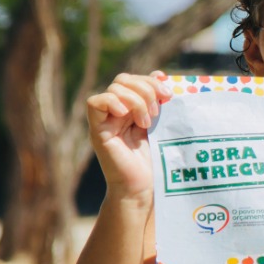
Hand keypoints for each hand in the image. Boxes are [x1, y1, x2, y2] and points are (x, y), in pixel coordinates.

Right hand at [84, 71, 170, 200]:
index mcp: (132, 109)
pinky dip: (113, 102)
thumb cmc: (157, 162)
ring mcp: (106, 121)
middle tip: (159, 109)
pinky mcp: (98, 131)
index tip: (169, 94)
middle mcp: (117, 113)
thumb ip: (162, 103)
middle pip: (123, 79)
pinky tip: (128, 116)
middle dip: (145, 88)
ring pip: (114, 89)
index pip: (134, 79)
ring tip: (148, 121)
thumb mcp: (164, 127)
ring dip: (136, 100)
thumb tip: (162, 74)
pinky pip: (95, 103)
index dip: (150, 80)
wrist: (145, 189)